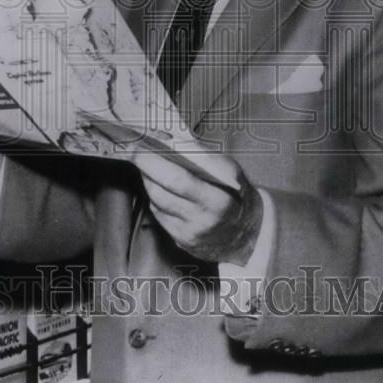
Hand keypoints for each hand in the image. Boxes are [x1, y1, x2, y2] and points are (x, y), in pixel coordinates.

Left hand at [131, 150, 262, 263]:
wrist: (248, 234)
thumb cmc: (238, 195)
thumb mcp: (230, 171)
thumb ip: (203, 157)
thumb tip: (171, 141)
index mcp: (218, 201)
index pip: (178, 180)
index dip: (156, 162)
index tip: (142, 145)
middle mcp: (201, 221)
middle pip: (161, 192)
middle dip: (145, 168)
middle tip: (134, 150)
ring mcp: (189, 234)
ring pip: (156, 203)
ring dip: (147, 180)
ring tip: (145, 163)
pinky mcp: (181, 242)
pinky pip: (159, 216)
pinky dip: (154, 197)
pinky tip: (156, 184)